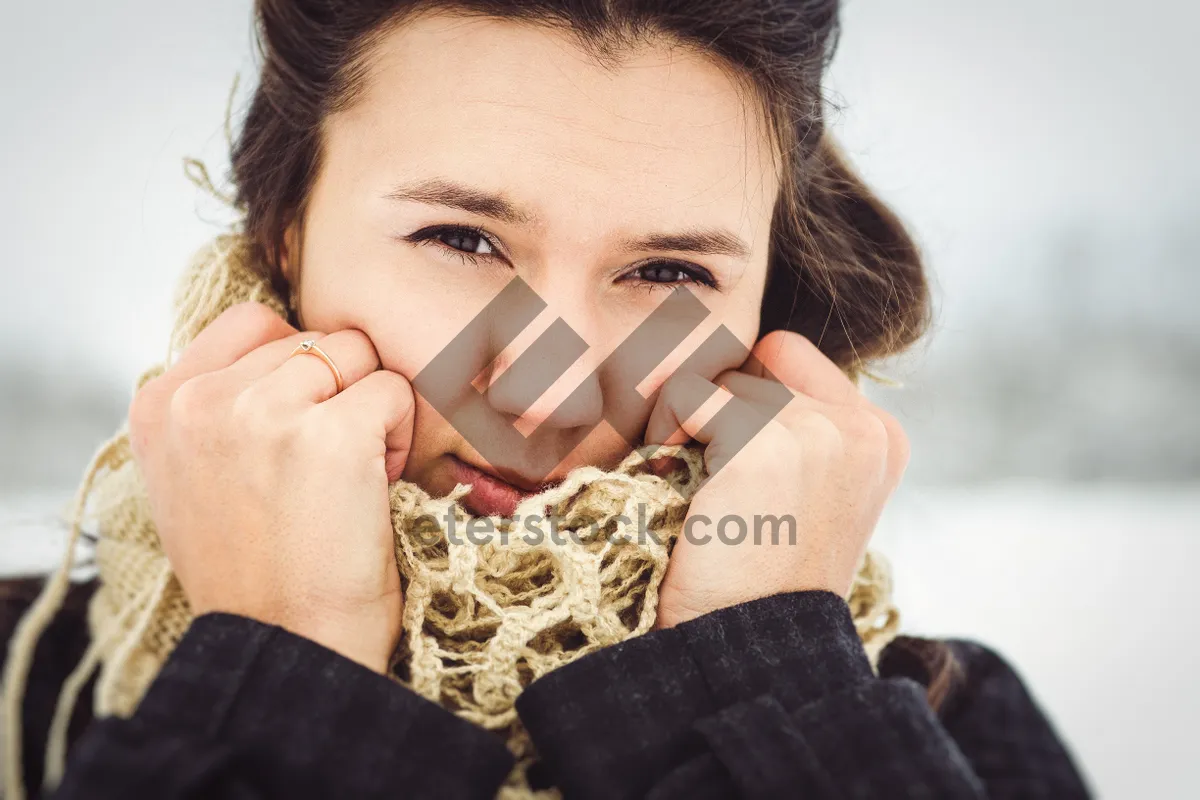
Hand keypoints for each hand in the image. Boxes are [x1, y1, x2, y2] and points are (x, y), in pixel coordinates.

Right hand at [128, 302, 414, 671]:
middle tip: (328, 466)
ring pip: (357, 355)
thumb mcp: (193, 479)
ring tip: (351, 474)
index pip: (252, 321)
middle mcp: (202, 399)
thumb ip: (217, 408)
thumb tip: (284, 347)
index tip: (301, 424)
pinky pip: (392, 391)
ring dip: (370, 409)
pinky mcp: (330, 433)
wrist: (284, 648)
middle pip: (314, 339)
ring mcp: (264, 411)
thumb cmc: (254, 574)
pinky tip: (375, 485)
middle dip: (337, 392)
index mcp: (160, 405)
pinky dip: (399, 436)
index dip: (298, 365)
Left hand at [647, 330, 908, 628]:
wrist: (752, 647)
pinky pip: (687, 394)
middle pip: (755, 366)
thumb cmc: (767, 577)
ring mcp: (816, 430)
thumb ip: (801, 429)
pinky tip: (682, 487)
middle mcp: (861, 425)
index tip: (739, 465)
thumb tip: (740, 368)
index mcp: (881, 436)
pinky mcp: (763, 442)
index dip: (749, 400)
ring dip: (695, 429)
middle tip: (720, 487)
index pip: (790, 358)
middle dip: (724, 416)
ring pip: (721, 380)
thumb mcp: (811, 497)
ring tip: (706, 496)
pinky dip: (667, 432)